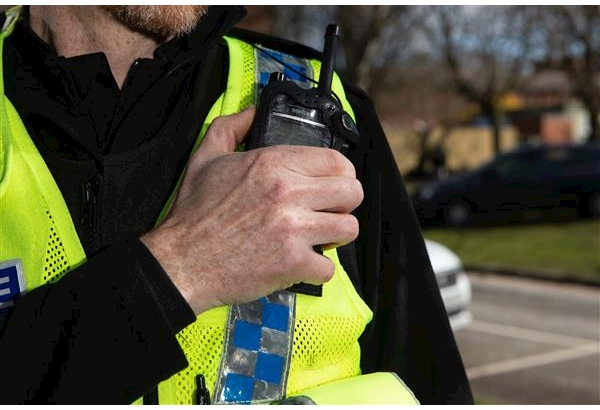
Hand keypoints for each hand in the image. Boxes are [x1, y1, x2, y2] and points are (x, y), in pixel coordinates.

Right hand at [140, 107, 363, 314]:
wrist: (182, 261)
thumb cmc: (194, 215)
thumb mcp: (206, 158)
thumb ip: (232, 128)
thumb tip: (251, 112)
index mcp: (272, 164)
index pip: (336, 160)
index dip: (341, 173)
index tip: (332, 184)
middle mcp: (287, 193)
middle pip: (352, 192)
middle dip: (345, 203)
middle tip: (328, 210)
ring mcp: (293, 229)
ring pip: (349, 228)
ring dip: (337, 234)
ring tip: (320, 236)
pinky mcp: (292, 263)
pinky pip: (329, 268)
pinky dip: (318, 269)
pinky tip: (302, 262)